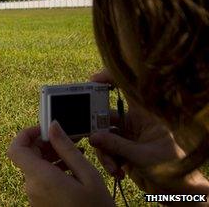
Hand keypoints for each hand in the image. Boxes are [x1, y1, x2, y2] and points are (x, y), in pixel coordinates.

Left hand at [7, 123, 113, 206]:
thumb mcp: (87, 174)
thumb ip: (66, 148)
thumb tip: (53, 126)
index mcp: (41, 178)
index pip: (16, 149)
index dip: (25, 134)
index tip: (44, 129)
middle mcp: (32, 188)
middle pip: (27, 156)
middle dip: (44, 144)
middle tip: (67, 140)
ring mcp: (34, 197)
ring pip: (35, 167)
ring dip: (50, 156)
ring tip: (75, 154)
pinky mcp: (39, 203)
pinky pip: (40, 180)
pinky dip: (51, 170)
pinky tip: (71, 169)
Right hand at [89, 69, 208, 193]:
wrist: (177, 190)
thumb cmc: (172, 168)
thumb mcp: (142, 157)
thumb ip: (116, 145)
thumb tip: (93, 136)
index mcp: (145, 114)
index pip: (127, 89)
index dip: (109, 79)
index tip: (92, 82)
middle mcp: (135, 121)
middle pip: (106, 117)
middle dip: (97, 130)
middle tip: (93, 139)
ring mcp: (128, 135)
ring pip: (103, 136)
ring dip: (104, 152)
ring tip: (113, 167)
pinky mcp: (122, 149)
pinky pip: (106, 149)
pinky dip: (108, 160)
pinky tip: (116, 171)